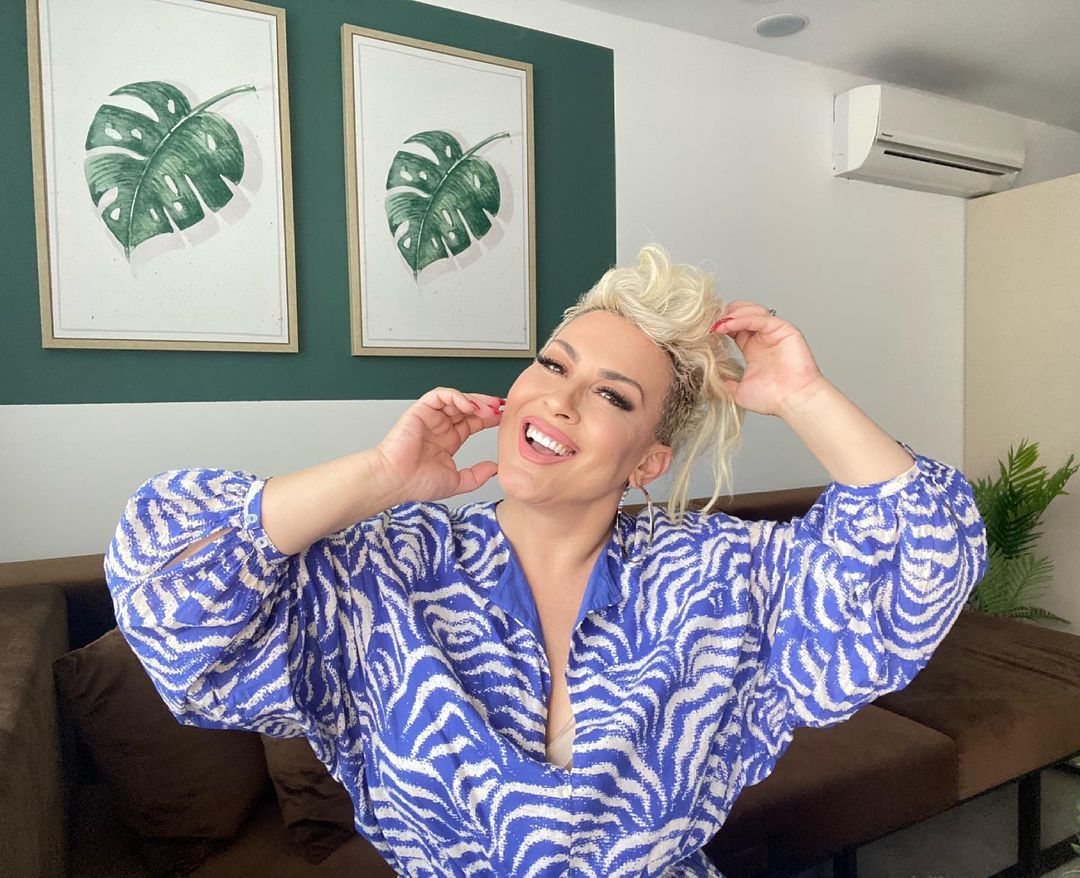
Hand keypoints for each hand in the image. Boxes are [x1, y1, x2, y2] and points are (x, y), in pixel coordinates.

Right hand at [375, 387, 503, 502]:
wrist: (395, 481)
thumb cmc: (416, 483)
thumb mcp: (456, 482)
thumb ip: (476, 475)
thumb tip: (495, 468)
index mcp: (449, 439)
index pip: (474, 422)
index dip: (490, 417)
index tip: (505, 417)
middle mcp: (441, 426)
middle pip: (469, 407)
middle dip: (487, 405)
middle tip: (501, 408)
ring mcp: (431, 417)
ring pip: (456, 398)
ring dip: (474, 400)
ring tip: (487, 409)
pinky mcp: (421, 410)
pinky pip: (440, 395)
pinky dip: (456, 396)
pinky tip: (467, 406)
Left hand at [711, 301, 824, 416]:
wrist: (791, 401)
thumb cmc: (772, 398)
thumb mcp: (738, 391)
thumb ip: (726, 384)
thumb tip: (711, 382)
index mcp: (753, 349)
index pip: (735, 328)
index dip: (721, 326)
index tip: (706, 330)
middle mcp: (763, 338)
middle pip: (743, 314)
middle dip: (726, 315)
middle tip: (711, 321)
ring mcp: (774, 332)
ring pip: (752, 311)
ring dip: (733, 314)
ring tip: (719, 323)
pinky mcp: (784, 329)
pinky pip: (761, 318)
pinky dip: (743, 319)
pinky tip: (729, 325)